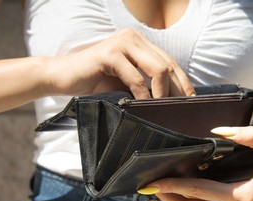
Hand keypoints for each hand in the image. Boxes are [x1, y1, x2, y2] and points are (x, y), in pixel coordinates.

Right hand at [43, 29, 194, 97]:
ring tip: (162, 109)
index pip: (169, 61)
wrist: (61, 76)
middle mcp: (132, 38)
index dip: (182, 81)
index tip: (191, 100)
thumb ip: (144, 84)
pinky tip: (143, 105)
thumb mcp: (123, 82)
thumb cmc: (93, 82)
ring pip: (156, 68)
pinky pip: (135, 77)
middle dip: (177, 89)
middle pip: (167, 64)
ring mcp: (121, 43)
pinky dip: (142, 94)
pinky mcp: (109, 54)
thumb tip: (169, 101)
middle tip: (179, 109)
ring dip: (162, 92)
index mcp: (138, 42)